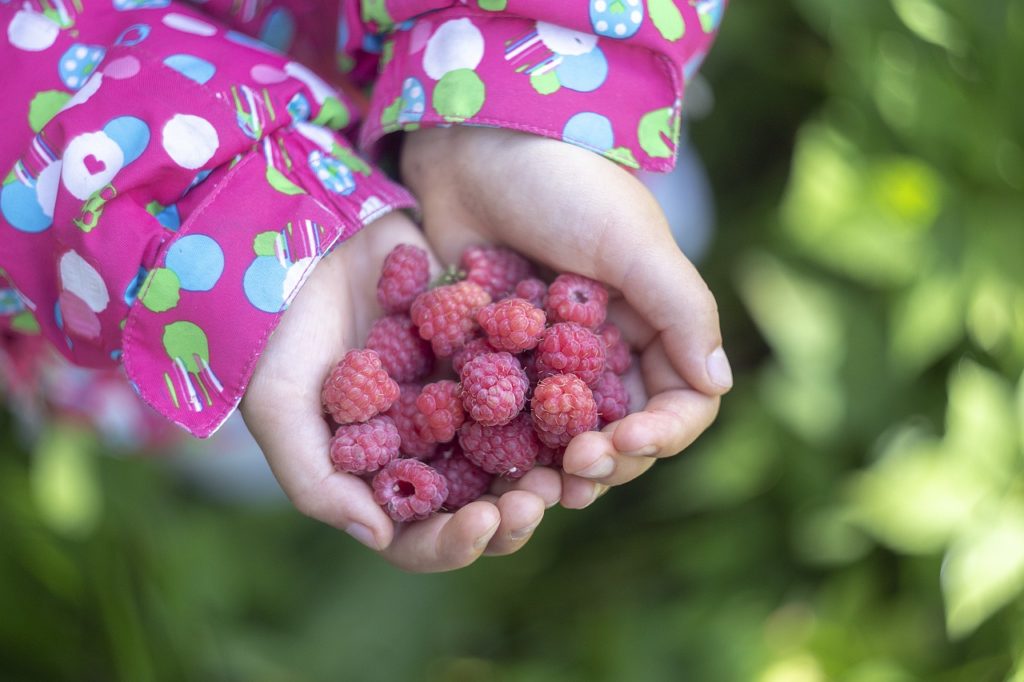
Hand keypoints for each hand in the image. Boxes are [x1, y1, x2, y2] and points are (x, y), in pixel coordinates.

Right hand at [240, 212, 545, 570]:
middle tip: (541, 497)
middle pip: (478, 504)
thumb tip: (378, 535)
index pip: (418, 537)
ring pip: (516, 452)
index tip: (484, 522)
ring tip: (574, 455)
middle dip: (513, 511)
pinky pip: (529, 384)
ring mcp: (457, 402)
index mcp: (375, 477)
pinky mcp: (485, 353)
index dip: (453, 543)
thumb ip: (315, 480)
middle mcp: (423, 448)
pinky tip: (579, 393)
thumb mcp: (278, 405)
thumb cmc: (277, 325)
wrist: (305, 235)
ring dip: (546, 464)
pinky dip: (556, 396)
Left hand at [401, 127, 730, 508]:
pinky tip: (492, 466)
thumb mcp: (633, 242)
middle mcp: (605, 351)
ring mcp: (546, 360)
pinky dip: (506, 447)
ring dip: (558, 470)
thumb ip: (682, 310)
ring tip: (539, 490)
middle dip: (609, 461)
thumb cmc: (562, 184)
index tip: (623, 443)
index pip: (680, 403)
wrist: (473, 142)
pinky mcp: (492, 360)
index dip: (662, 435)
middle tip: (575, 473)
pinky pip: (506, 417)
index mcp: (652, 326)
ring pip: (565, 438)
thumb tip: (719, 386)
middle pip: (624, 433)